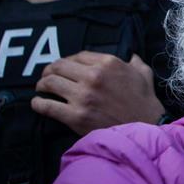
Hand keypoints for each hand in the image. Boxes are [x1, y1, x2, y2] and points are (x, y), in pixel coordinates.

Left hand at [33, 51, 163, 134]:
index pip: (77, 56)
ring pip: (49, 83)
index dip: (67, 61)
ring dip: (41, 85)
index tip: (64, 67)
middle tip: (46, 77)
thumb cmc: (145, 101)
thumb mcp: (144, 74)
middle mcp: (93, 76)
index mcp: (108, 63)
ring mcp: (83, 96)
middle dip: (49, 71)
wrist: (145, 127)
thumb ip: (135, 62)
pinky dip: (38, 104)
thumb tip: (131, 56)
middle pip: (58, 66)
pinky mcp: (76, 116)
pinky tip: (38, 103)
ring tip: (42, 89)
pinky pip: (47, 106)